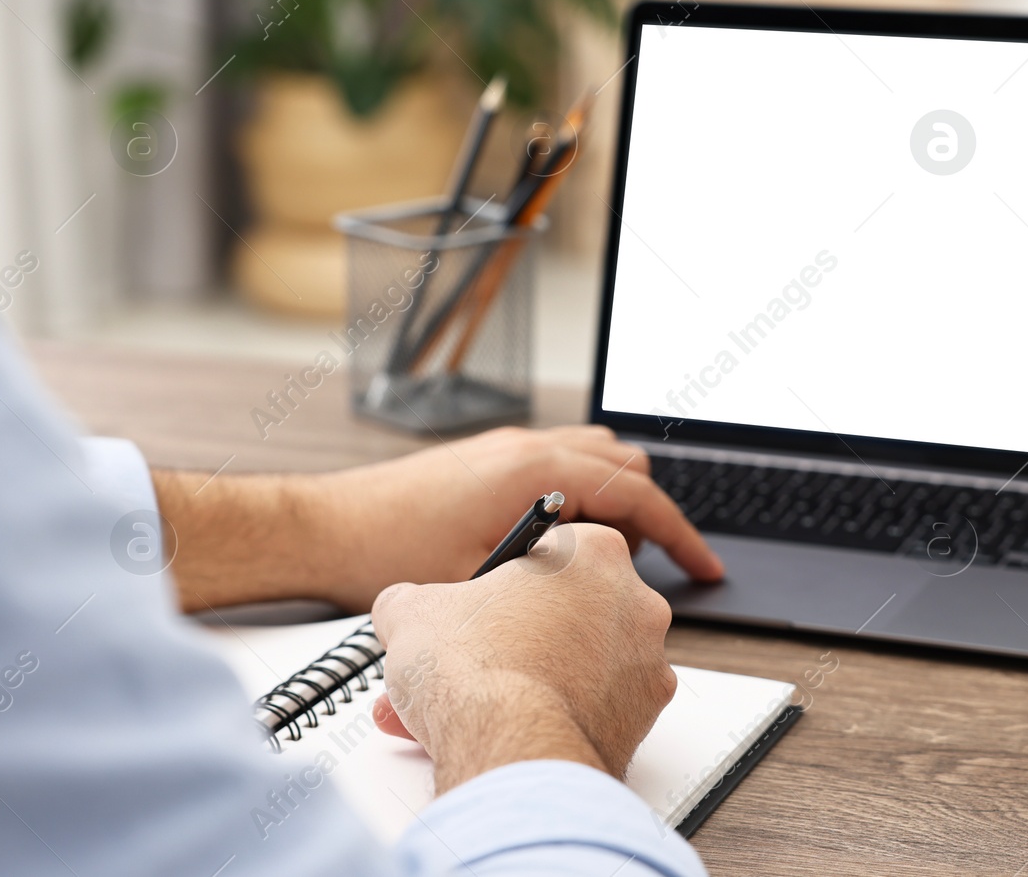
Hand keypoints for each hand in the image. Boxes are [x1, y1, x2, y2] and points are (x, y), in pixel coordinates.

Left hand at [307, 425, 722, 610]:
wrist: (325, 528)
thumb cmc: (387, 548)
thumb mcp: (484, 578)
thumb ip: (552, 571)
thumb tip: (596, 582)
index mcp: (535, 468)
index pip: (636, 493)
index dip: (680, 534)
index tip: (703, 567)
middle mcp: (527, 445)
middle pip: (625, 466)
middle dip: (648, 518)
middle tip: (633, 572)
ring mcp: (508, 447)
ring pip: (595, 458)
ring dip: (612, 503)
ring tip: (593, 560)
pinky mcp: (490, 458)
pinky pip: (561, 463)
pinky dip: (580, 496)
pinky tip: (552, 543)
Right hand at [369, 523, 677, 790]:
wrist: (508, 749)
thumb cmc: (477, 669)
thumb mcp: (414, 612)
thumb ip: (414, 599)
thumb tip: (403, 606)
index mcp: (593, 552)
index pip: (549, 554)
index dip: (506, 585)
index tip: (483, 607)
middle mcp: (635, 600)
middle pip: (566, 612)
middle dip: (513, 640)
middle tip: (468, 664)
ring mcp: (646, 660)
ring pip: (581, 663)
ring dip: (530, 680)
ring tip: (471, 708)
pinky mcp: (645, 716)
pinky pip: (596, 708)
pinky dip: (559, 716)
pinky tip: (510, 730)